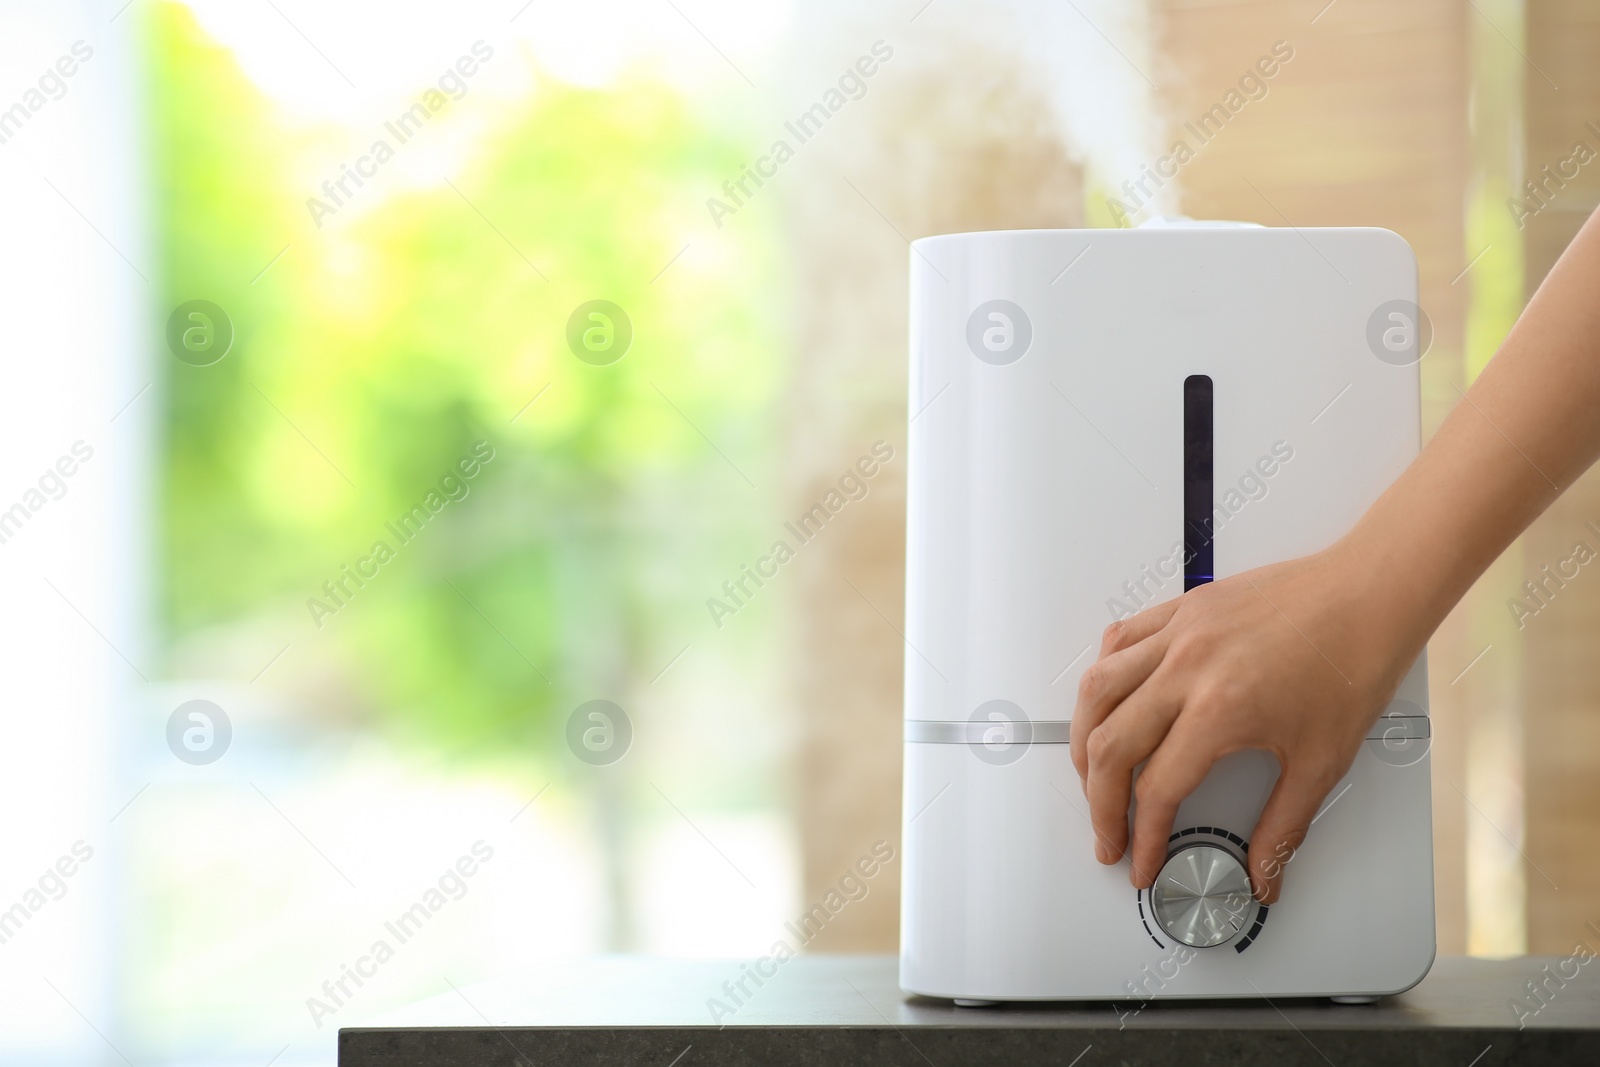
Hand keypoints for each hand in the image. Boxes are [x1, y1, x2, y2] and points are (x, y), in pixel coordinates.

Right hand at [1068, 542, 1421, 902]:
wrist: (1369, 596)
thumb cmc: (1351, 662)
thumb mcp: (1322, 761)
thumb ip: (1284, 827)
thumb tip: (1265, 873)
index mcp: (1220, 711)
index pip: (1156, 789)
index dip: (1143, 836)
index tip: (1142, 859)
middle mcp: (1187, 669)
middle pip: (1109, 746)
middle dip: (1099, 803)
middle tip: (1108, 832)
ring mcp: (1179, 634)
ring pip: (1096, 690)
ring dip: (1083, 740)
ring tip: (1089, 771)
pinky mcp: (1182, 609)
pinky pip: (1119, 640)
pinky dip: (1102, 675)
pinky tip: (1107, 696)